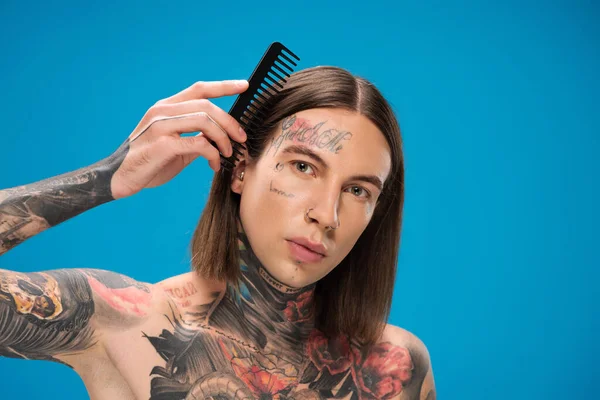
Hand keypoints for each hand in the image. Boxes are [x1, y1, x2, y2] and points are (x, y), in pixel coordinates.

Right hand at [108, 80, 248, 198]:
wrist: (120, 177)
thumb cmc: (150, 161)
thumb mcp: (176, 144)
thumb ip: (196, 136)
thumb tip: (222, 135)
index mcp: (166, 107)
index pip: (199, 89)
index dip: (224, 86)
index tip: (244, 86)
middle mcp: (162, 112)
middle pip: (207, 106)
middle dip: (230, 122)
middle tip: (241, 138)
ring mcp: (160, 127)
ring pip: (204, 121)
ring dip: (223, 139)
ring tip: (227, 153)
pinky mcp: (162, 145)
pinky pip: (198, 144)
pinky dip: (212, 154)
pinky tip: (214, 164)